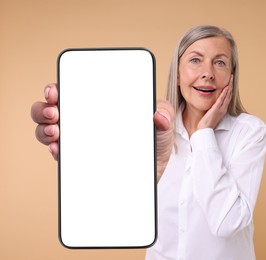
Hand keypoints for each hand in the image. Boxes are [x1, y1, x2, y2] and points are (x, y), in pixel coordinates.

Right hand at [31, 84, 174, 181]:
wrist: (156, 170)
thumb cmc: (156, 139)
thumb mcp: (163, 123)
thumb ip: (164, 114)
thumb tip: (158, 116)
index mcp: (101, 104)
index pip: (72, 91)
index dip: (57, 88)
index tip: (55, 90)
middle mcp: (85, 120)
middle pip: (52, 109)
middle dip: (44, 109)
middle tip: (54, 112)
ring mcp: (81, 140)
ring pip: (49, 131)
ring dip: (44, 130)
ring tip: (55, 132)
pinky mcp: (81, 159)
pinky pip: (60, 154)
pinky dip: (54, 151)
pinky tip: (58, 149)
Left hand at [197, 75, 232, 129]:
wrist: (204, 130)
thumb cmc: (206, 123)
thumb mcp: (211, 113)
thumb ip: (212, 107)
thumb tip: (212, 102)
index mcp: (223, 109)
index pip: (228, 97)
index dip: (230, 88)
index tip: (230, 81)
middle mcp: (223, 108)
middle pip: (229, 94)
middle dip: (231, 85)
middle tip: (232, 76)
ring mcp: (221, 109)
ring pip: (227, 96)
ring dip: (229, 86)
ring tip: (230, 78)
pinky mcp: (216, 109)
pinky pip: (221, 100)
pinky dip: (224, 93)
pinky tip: (226, 87)